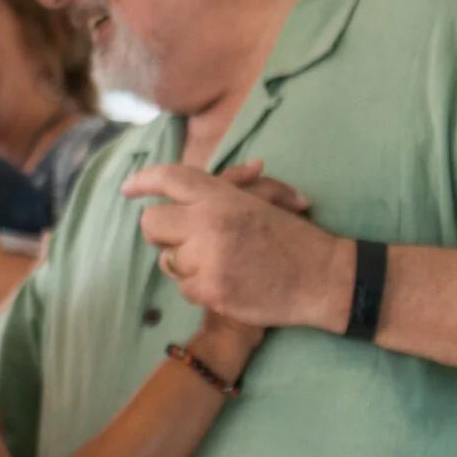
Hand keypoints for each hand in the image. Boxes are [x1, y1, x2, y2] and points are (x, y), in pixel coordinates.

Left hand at [125, 160, 345, 331]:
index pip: (170, 179)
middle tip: (183, 235)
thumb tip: (244, 166)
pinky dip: (200, 287)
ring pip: (166, 260)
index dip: (143, 180)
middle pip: (151, 223)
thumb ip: (239, 185)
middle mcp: (208, 224)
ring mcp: (208, 259)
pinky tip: (228, 281)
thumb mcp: (268, 201)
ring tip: (218, 260)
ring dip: (184, 262)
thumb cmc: (296, 237)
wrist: (328, 278)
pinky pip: (184, 288)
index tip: (127, 188)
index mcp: (222, 197)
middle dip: (162, 231)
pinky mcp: (211, 291)